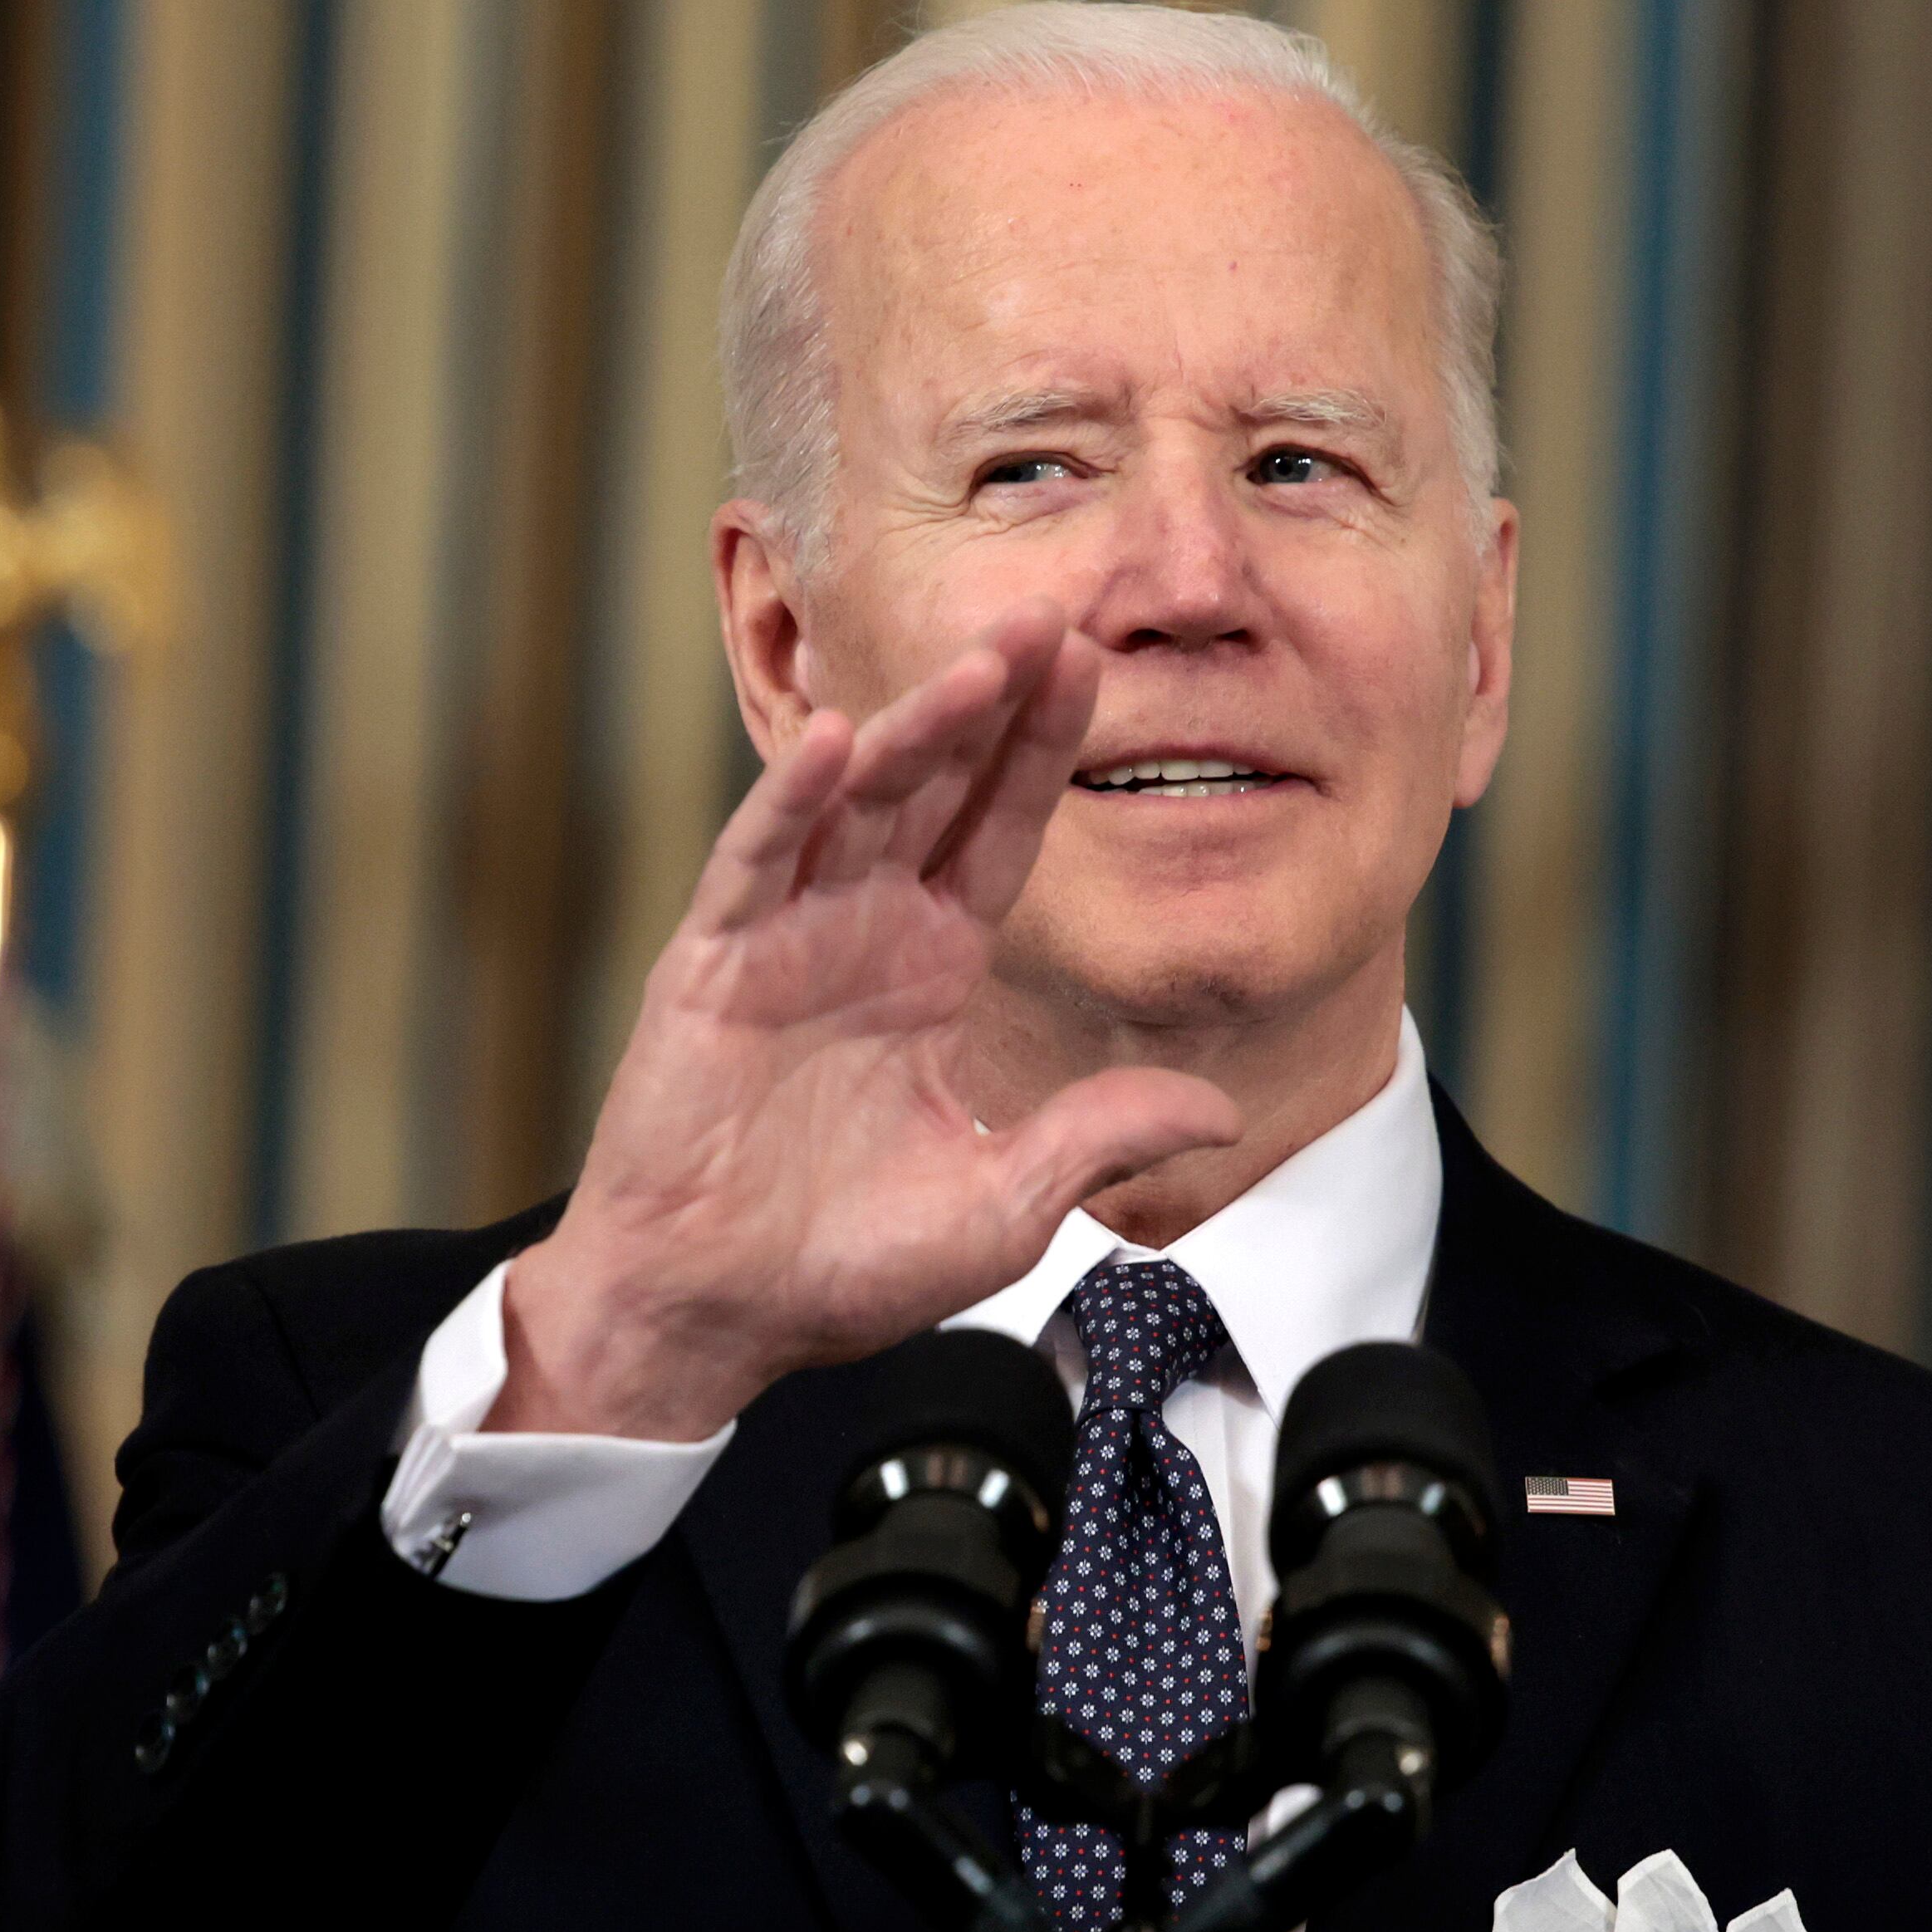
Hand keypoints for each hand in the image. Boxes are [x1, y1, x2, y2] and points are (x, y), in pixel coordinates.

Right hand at [492, 602, 1240, 1439]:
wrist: (712, 1316)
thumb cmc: (839, 1268)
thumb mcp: (1003, 1204)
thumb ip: (1098, 1137)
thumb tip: (1221, 1109)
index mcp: (931, 968)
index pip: (1001, 832)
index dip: (1044, 751)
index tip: (1096, 665)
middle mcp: (862, 933)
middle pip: (938, 790)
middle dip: (990, 704)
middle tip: (1048, 615)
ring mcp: (782, 941)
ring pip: (856, 807)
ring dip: (911, 731)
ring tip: (974, 663)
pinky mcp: (710, 968)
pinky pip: (756, 866)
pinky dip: (794, 804)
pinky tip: (841, 744)